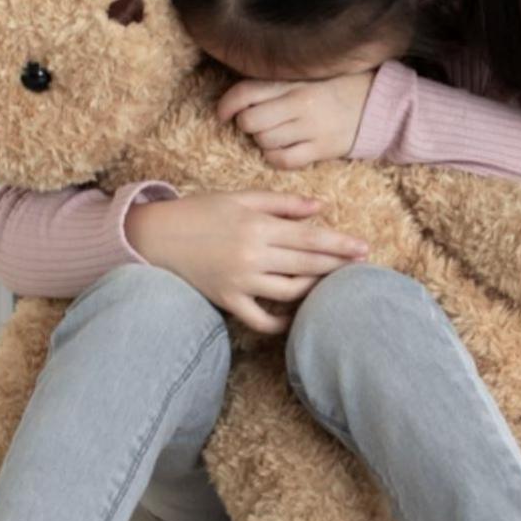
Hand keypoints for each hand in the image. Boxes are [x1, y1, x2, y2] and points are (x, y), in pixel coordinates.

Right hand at [124, 191, 367, 333]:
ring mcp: (240, 280)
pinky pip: (261, 320)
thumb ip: (281, 202)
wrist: (156, 237)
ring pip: (290, 292)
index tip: (363, 249)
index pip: (309, 237)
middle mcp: (251, 254)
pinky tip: (296, 314)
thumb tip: (320, 206)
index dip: (339, 244)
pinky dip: (282, 321)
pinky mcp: (228, 300)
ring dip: (313, 290)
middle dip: (336, 266)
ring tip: (328, 285)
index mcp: (257, 225)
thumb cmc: (200, 211)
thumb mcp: (239, 198)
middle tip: (360, 267)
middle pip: (306, 264)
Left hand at [217, 69, 376, 170]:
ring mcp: (311, 128)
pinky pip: (283, 160)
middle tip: (255, 123)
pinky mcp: (321, 149)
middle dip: (246, 125)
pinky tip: (282, 150)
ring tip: (274, 134)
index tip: (223, 114)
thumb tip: (240, 96)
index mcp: (294, 82)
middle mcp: (300, 104)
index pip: (245, 93)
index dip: (226, 105)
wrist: (379, 103)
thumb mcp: (308, 75)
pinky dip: (275, 158)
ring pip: (265, 142)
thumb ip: (278, 82)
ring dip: (262, 141)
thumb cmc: (338, 86)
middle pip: (250, 121)